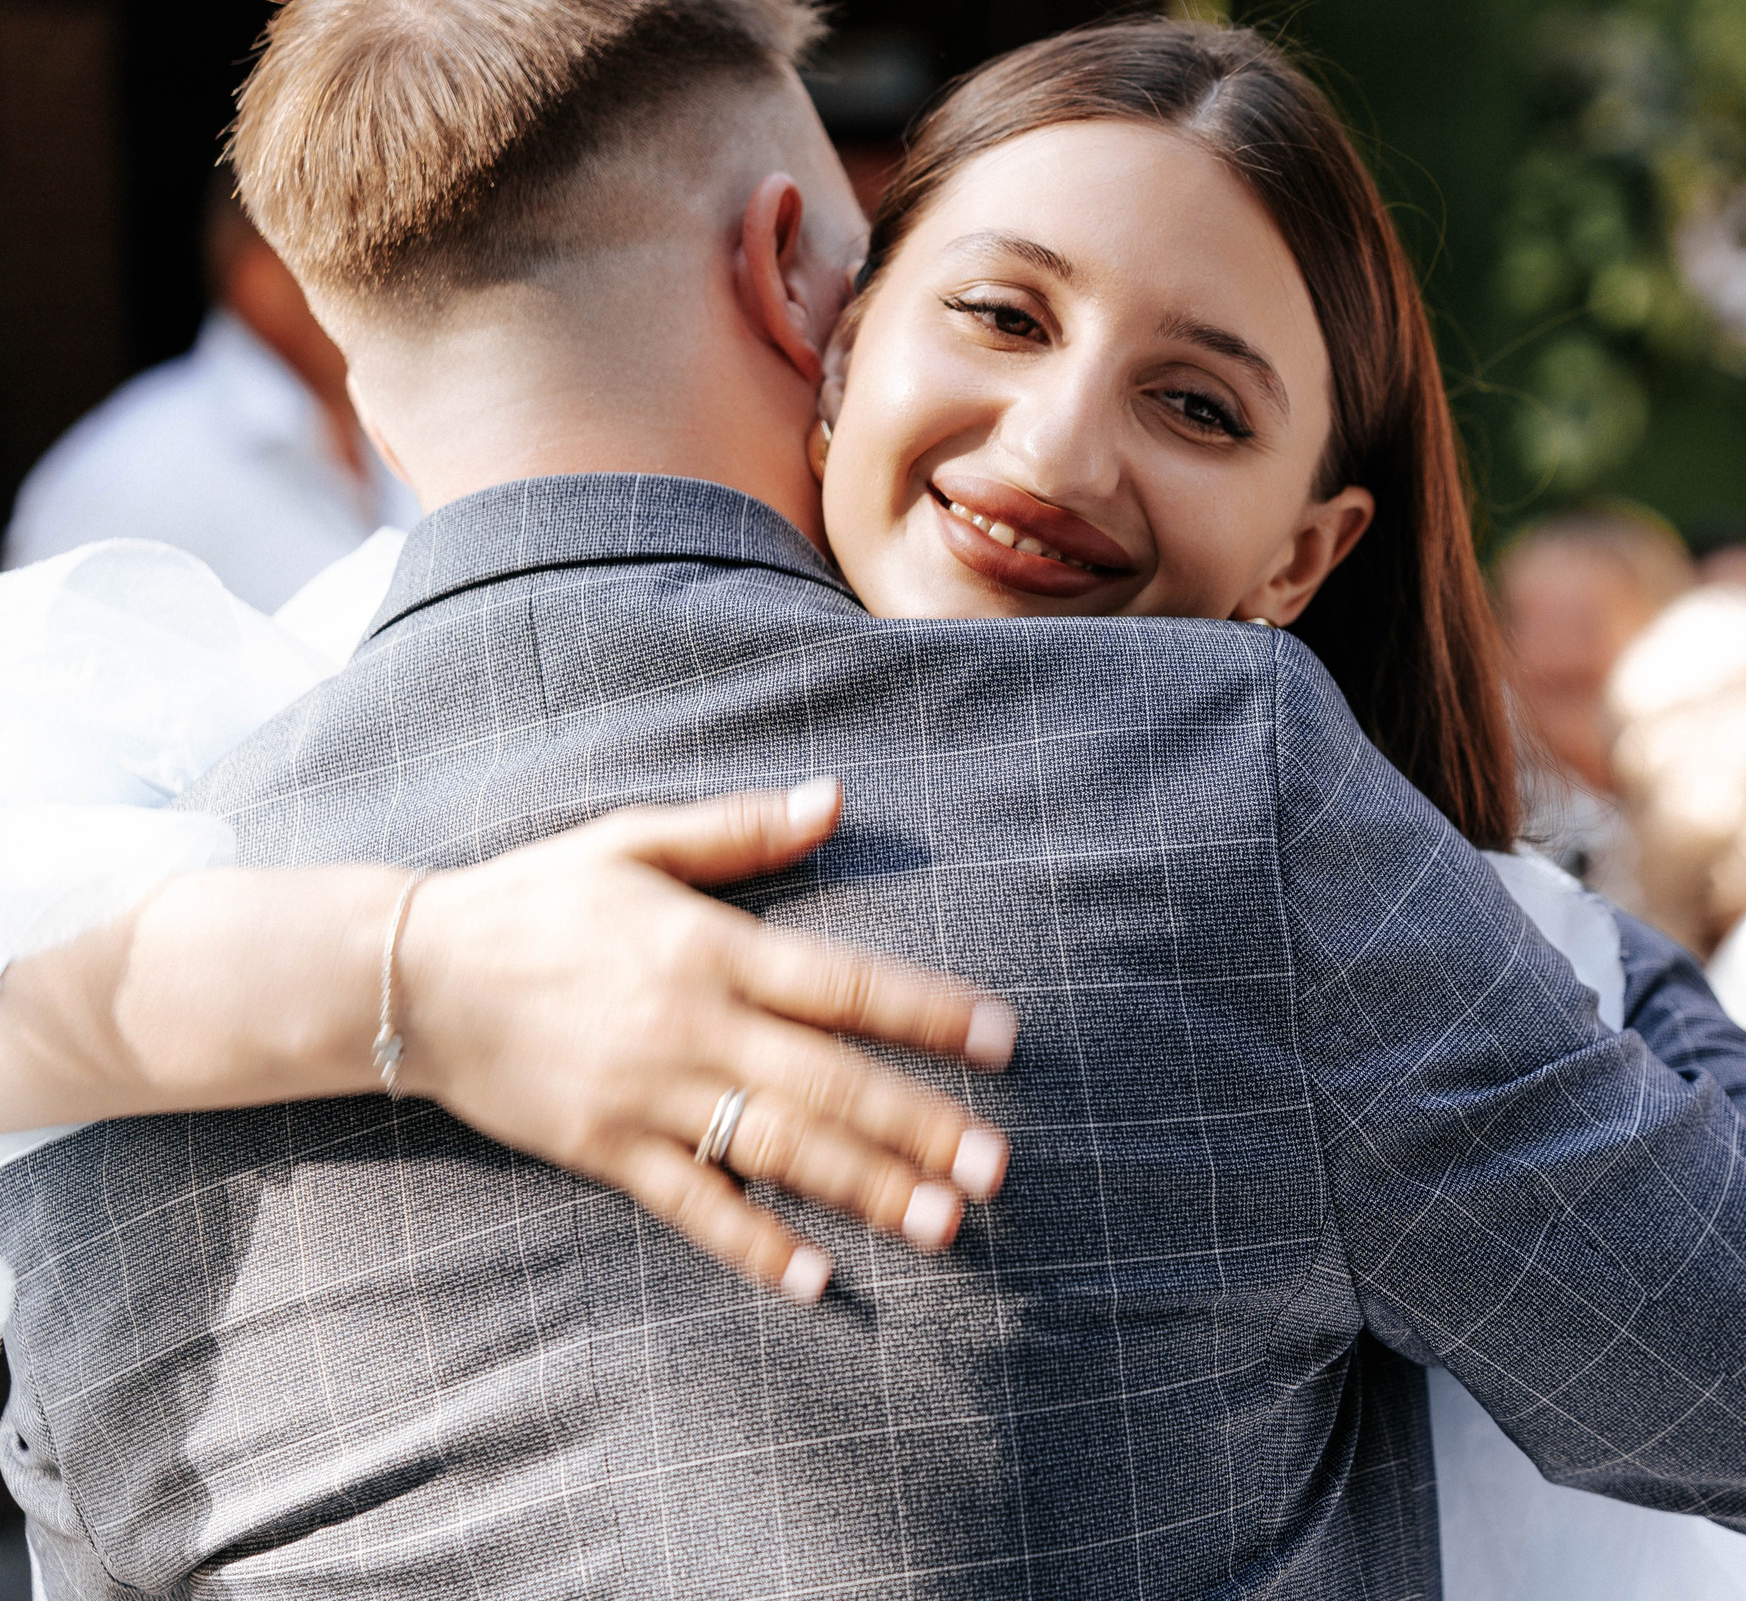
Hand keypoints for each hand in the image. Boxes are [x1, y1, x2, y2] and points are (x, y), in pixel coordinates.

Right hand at [392, 778, 1012, 1303]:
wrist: (409, 975)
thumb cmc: (533, 898)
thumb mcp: (633, 839)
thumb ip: (740, 829)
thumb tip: (837, 798)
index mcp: (710, 948)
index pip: (843, 984)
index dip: (927, 1010)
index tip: (1003, 1038)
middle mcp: (691, 1026)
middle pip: (827, 1081)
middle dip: (919, 1124)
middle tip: (999, 1165)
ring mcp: (649, 1096)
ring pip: (776, 1149)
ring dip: (863, 1188)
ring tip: (942, 1223)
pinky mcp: (604, 1149)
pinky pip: (691, 1204)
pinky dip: (752, 1243)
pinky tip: (815, 1279)